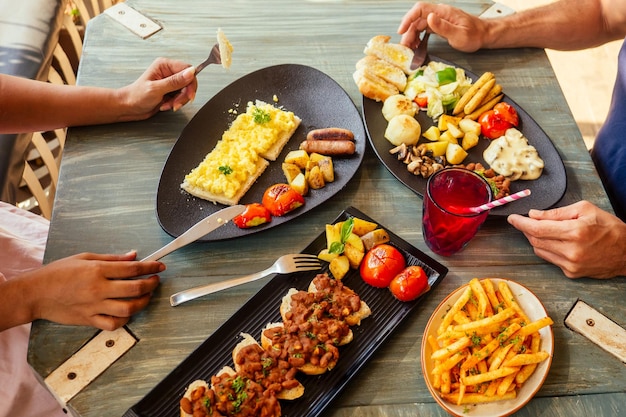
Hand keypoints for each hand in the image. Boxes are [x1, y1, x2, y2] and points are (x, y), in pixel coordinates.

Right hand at [20, 251, 163, 329]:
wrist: (35, 294)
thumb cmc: (57, 273)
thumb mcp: (84, 257)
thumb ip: (112, 258)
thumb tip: (133, 256)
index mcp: (97, 270)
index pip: (132, 269)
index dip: (151, 266)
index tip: (160, 266)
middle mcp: (98, 289)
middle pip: (135, 289)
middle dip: (151, 284)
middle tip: (155, 280)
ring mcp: (94, 307)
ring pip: (128, 308)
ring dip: (143, 302)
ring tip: (146, 296)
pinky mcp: (89, 320)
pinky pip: (113, 324)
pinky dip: (125, 319)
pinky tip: (128, 311)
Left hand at [118, 57, 198, 119]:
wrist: (129, 107)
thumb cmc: (136, 96)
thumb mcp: (156, 89)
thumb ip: (175, 81)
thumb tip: (190, 72)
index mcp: (164, 65)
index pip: (187, 69)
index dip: (191, 83)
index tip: (189, 95)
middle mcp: (168, 71)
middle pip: (188, 81)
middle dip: (184, 95)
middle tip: (177, 103)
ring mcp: (170, 81)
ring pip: (186, 91)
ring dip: (179, 101)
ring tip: (168, 104)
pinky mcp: (170, 90)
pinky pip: (181, 97)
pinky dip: (176, 103)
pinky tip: (166, 105)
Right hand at [397, 2, 485, 51]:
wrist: (483, 35)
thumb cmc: (474, 35)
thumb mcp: (459, 34)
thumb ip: (443, 27)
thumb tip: (429, 17)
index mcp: (443, 12)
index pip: (420, 9)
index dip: (408, 19)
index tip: (402, 31)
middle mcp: (439, 13)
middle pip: (417, 19)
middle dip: (408, 32)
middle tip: (405, 47)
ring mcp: (438, 19)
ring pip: (418, 24)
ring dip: (411, 35)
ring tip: (409, 48)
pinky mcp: (439, 25)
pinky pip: (423, 28)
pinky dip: (417, 36)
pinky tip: (416, 45)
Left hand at [507, 201, 625, 278]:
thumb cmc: (609, 227)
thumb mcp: (585, 210)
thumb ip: (556, 213)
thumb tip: (534, 215)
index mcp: (575, 232)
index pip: (537, 228)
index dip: (521, 223)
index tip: (512, 218)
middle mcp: (571, 251)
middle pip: (535, 240)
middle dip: (526, 229)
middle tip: (524, 221)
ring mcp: (571, 265)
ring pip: (539, 251)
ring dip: (535, 239)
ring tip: (541, 230)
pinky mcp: (571, 273)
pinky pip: (550, 259)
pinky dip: (547, 249)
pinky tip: (555, 242)